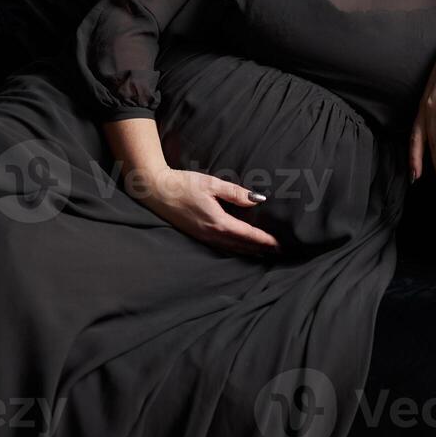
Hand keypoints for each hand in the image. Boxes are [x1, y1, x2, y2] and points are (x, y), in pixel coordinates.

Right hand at [125, 166, 281, 257]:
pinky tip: (238, 248)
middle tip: (278, 251)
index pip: (247, 234)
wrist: (156, 191)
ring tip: (263, 253)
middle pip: (242, 245)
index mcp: (218, 221)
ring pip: (231, 249)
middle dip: (260, 249)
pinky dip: (234, 250)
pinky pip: (221, 247)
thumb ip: (234, 192)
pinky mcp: (197, 236)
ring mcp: (203, 237)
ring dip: (248, 251)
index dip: (264, 240)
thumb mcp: (210, 183)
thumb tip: (257, 199)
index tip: (279, 244)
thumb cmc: (183, 184)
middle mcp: (212, 234)